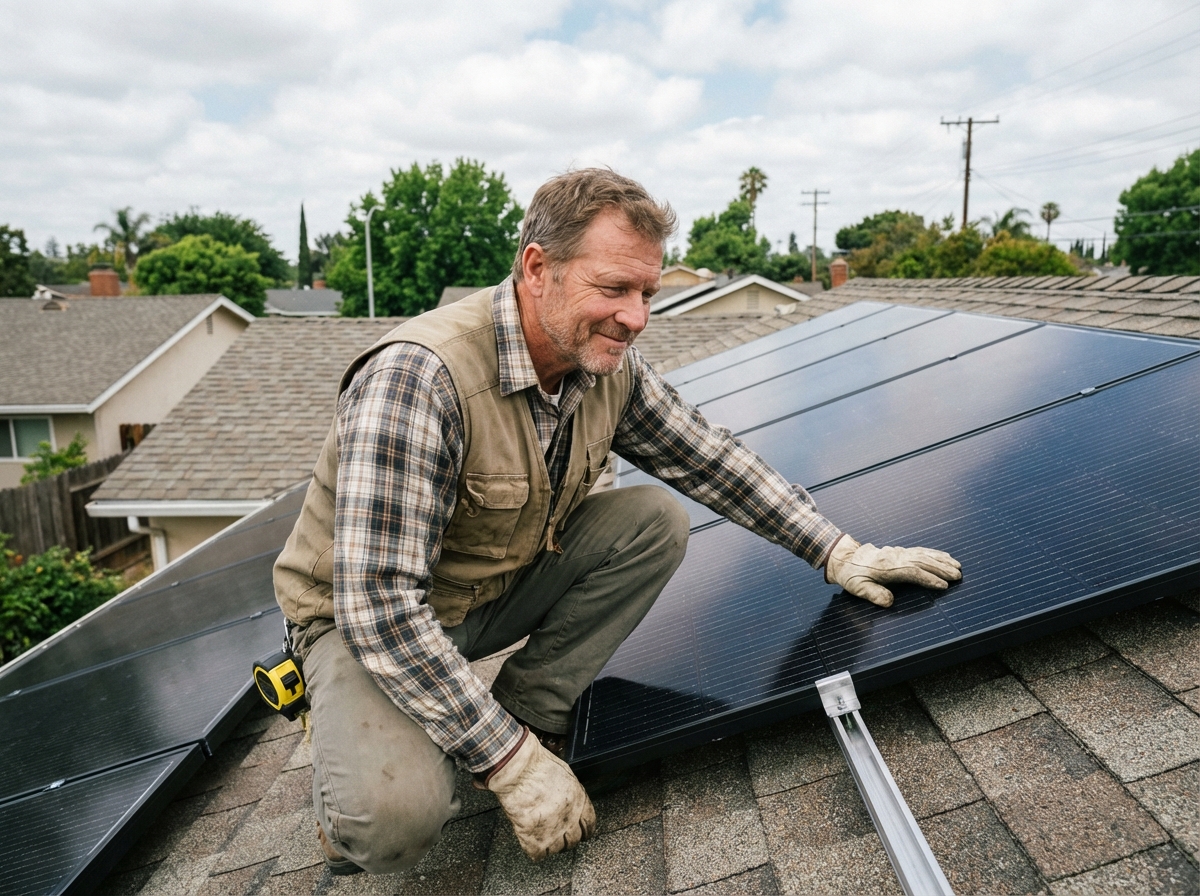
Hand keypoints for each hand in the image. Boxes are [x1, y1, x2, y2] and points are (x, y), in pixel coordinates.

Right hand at [486, 729, 595, 860]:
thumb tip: (569, 799)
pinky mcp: (534, 837)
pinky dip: (534, 850)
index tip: (582, 833)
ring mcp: (552, 830)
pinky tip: (531, 842)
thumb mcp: (565, 774)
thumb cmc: (537, 765)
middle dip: (568, 839)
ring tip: (543, 838)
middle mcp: (569, 818)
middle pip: (574, 840)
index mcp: (579, 801)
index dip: (585, 831)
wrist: (519, 770)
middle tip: (559, 836)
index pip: (589, 824)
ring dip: (551, 845)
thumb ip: (571, 791)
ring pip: (557, 849)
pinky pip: (538, 854)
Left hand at [825, 535, 961, 607]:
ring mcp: (898, 552)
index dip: (928, 579)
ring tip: (958, 566)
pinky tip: (945, 556)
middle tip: (958, 576)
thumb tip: (889, 602)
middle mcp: (895, 557)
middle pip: (922, 561)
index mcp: (886, 567)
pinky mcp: (900, 551)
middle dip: (941, 569)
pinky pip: (920, 550)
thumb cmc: (852, 576)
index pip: (912, 572)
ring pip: (923, 554)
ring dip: (941, 560)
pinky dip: (934, 553)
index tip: (943, 586)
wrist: (845, 558)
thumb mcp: (858, 588)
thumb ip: (873, 595)